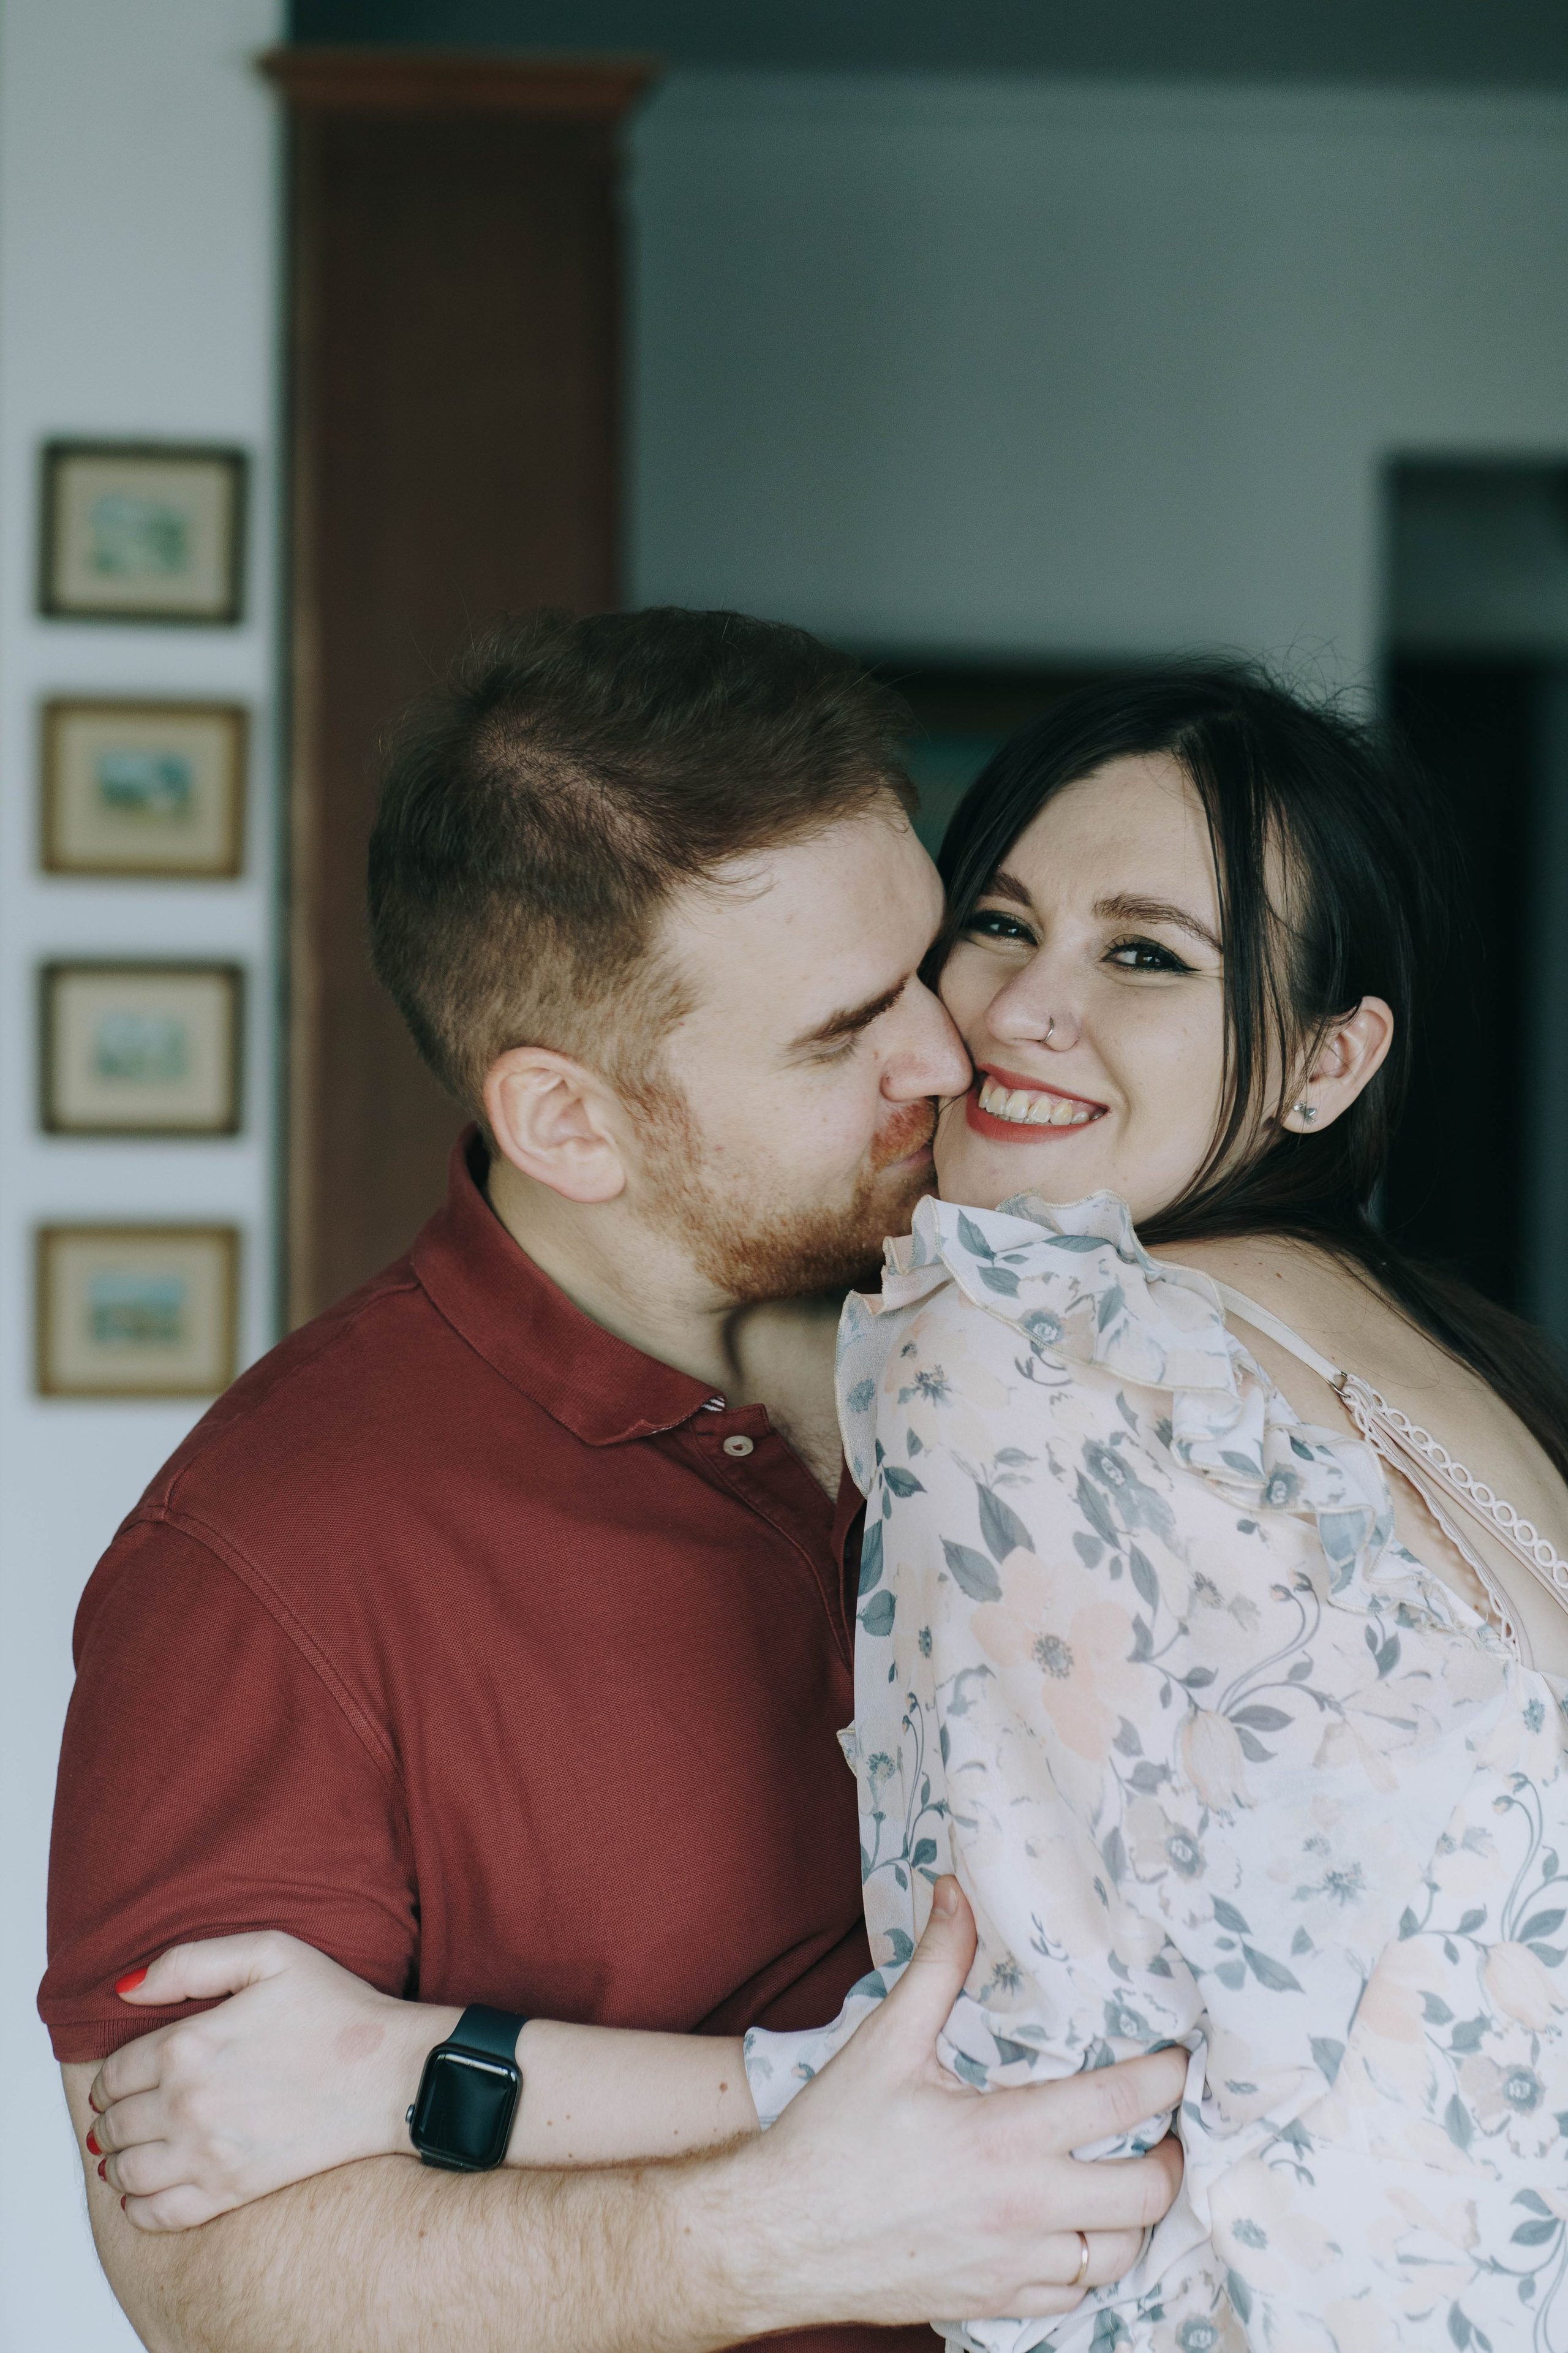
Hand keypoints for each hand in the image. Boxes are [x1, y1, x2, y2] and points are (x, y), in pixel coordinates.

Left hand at [86, 1934, 455, 2230]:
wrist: (393, 2074)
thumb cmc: (337, 2008)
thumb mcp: (270, 1954)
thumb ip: (190, 1961)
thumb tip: (123, 1989)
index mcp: (188, 2044)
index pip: (113, 2073)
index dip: (110, 2077)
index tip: (123, 2078)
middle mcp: (187, 2104)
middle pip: (113, 2124)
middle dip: (110, 2118)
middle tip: (124, 2114)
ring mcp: (208, 2153)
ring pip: (125, 2172)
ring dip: (117, 2162)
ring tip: (131, 2151)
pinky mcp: (232, 2191)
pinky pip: (158, 2215)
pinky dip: (138, 2208)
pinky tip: (145, 2191)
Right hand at [717, 1877, 1184, 2333]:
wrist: (777, 2237)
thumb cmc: (831, 2138)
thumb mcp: (885, 2040)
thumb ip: (936, 1965)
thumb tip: (955, 1891)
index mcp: (1004, 2138)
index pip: (1122, 2104)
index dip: (1168, 2076)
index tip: (1179, 2058)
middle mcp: (1023, 2209)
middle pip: (1147, 2193)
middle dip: (1173, 2156)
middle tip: (1167, 2126)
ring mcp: (1013, 2267)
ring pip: (1121, 2256)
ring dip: (1137, 2216)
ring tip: (1129, 2176)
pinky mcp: (995, 2304)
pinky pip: (1076, 2298)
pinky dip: (1091, 2262)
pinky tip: (1079, 2228)